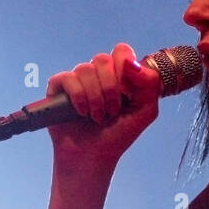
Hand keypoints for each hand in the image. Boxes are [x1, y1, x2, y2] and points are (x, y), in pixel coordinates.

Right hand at [44, 42, 161, 177]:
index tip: (128, 93)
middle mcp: (97, 74)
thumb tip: (130, 62)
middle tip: (113, 110)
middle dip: (111, 88)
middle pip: (102, 59)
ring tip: (98, 117)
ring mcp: (77, 80)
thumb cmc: (119, 134)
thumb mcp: (146, 110)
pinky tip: (82, 113)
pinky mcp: (58, 89)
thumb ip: (150, 83)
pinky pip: (67, 78)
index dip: (125, 69)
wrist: (94, 156)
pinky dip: (78, 97)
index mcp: (119, 74)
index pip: (121, 52)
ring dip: (96, 98)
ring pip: (85, 69)